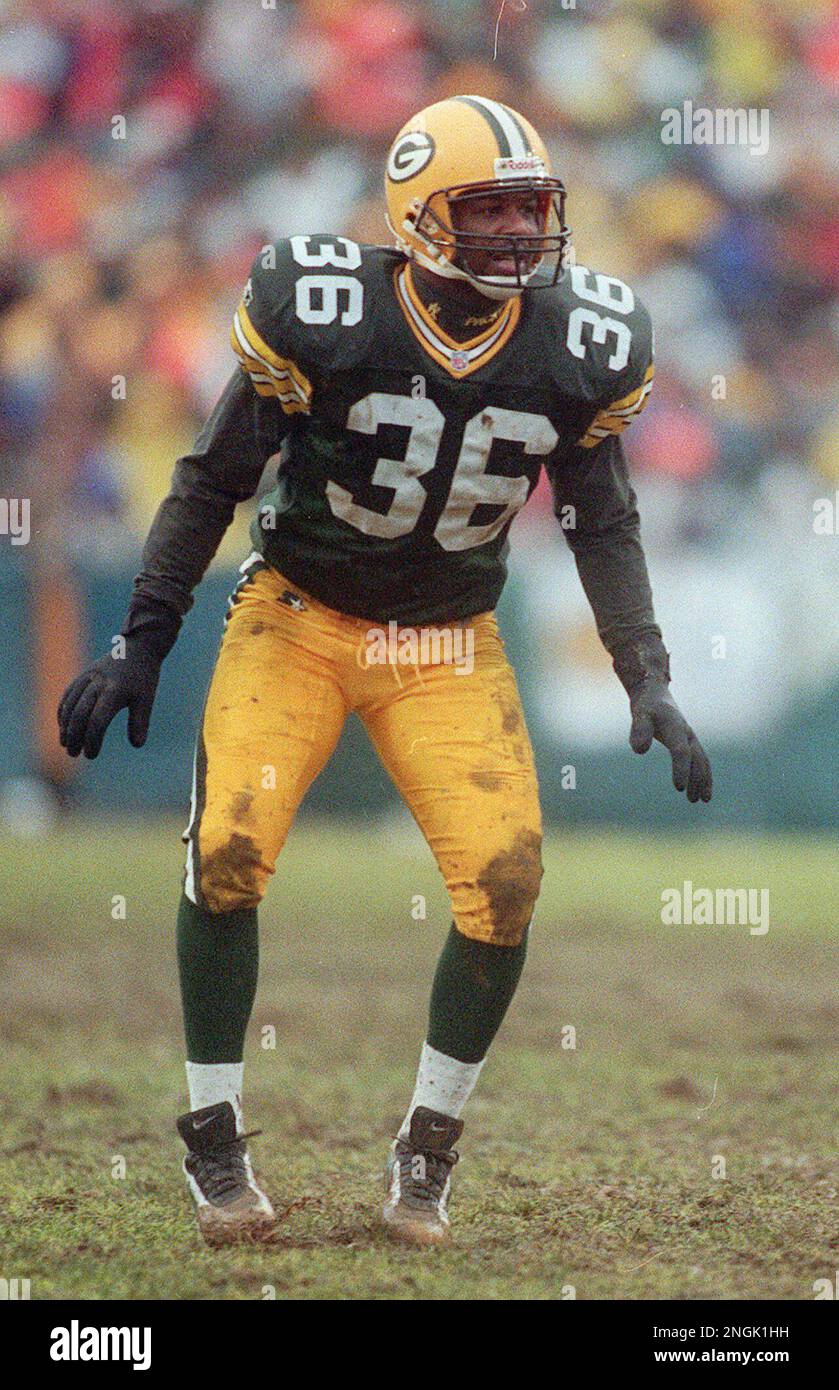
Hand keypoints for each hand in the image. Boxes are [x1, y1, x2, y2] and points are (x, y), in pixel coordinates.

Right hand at [58, 644, 162, 758]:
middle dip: (74, 736)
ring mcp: (88, 677)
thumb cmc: (143, 678)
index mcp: (115, 690)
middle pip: (79, 714)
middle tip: (73, 754)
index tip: (91, 755)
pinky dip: (63, 711)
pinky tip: (63, 726)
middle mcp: (98, 683)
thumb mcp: (146, 699)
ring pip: (70, 704)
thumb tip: (137, 745)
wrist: (138, 648)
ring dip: (65, 726)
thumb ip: (139, 722)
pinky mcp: (83, 674)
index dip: (92, 740)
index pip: (98, 720)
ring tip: (65, 744)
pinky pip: (68, 694)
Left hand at [629, 679, 711, 802]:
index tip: (678, 788)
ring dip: (703, 780)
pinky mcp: (689, 742)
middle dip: (697, 779)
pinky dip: (703, 774)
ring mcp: (691, 738)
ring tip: (702, 800)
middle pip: (696, 759)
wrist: (655, 694)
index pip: (681, 752)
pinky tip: (701, 789)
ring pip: (702, 761)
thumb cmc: (646, 706)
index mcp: (676, 728)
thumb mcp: (639, 715)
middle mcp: (687, 733)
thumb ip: (639, 730)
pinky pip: (701, 759)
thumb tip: (639, 751)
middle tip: (693, 800)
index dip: (681, 769)